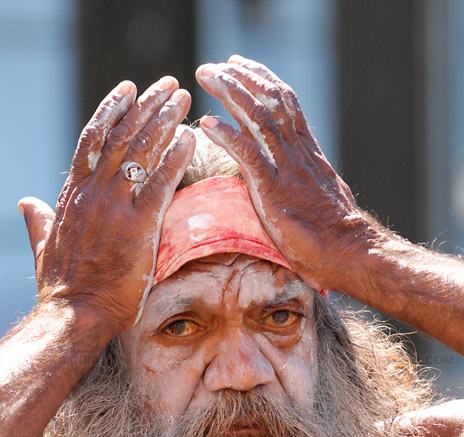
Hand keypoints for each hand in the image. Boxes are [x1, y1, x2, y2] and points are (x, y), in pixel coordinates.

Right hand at [19, 77, 195, 334]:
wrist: (74, 315)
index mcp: (73, 196)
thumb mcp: (43, 246)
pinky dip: (175, 157)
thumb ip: (38, 221)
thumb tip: (26, 204)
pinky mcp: (138, 227)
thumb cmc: (62, 287)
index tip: (128, 90)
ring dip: (163, 120)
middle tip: (167, 85)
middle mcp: (93, 194)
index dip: (111, 111)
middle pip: (121, 136)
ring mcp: (115, 208)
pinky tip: (189, 137)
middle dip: (146, 106)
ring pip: (140, 151)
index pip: (92, 140)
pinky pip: (160, 183)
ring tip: (182, 97)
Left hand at [196, 56, 373, 290]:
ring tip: (206, 76)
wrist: (349, 251)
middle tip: (214, 66)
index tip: (240, 66)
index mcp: (307, 152)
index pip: (285, 103)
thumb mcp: (322, 196)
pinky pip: (248, 154)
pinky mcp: (274, 189)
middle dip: (241, 77)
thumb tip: (302, 180)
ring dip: (229, 93)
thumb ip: (308, 181)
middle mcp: (297, 152)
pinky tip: (208, 124)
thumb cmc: (335, 233)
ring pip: (257, 117)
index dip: (262, 80)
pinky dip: (226, 136)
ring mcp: (286, 169)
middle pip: (270, 100)